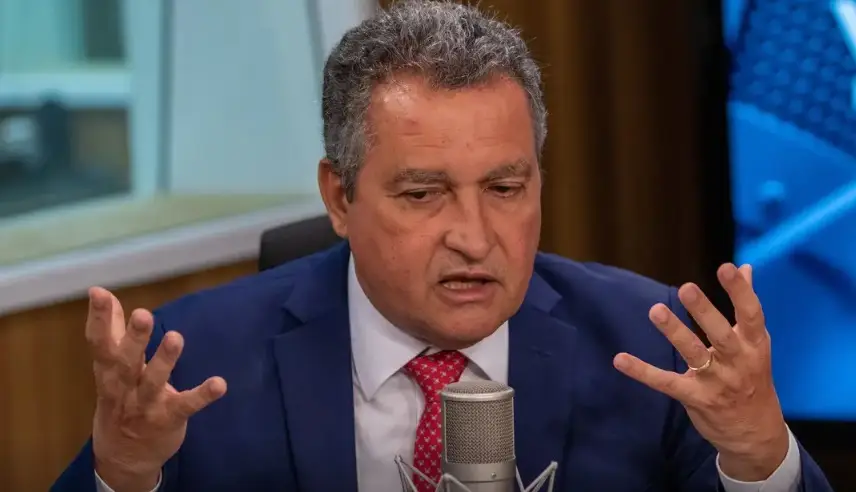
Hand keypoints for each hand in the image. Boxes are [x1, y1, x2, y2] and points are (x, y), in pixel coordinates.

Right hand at [87, 287, 226, 491]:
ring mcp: (146, 405)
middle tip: (143, 314)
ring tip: (175, 337)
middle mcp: (124, 388)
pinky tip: (219, 384)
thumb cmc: (119, 401)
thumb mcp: (110, 369)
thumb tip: (100, 291)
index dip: (99, 319)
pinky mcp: (169, 418)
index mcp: (108, 372)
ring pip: (154, 382)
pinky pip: (186, 406)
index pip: (100, 344)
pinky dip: (202, 395)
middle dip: (134, 339)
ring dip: (165, 361)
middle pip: (125, 362)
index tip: (100, 294)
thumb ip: (112, 330)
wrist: (124, 458)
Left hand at [613, 263, 788, 481]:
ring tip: (656, 310)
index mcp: (754, 344)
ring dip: (675, 332)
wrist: (756, 433)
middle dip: (704, 312)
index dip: (740, 291)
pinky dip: (642, 371)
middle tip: (686, 287)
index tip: (726, 268)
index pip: (751, 314)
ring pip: (693, 354)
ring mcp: (716, 381)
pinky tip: (620, 359)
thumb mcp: (755, 344)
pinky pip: (666, 382)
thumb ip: (745, 306)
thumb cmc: (753, 378)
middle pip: (721, 333)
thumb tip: (745, 267)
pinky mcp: (695, 398)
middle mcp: (737, 361)